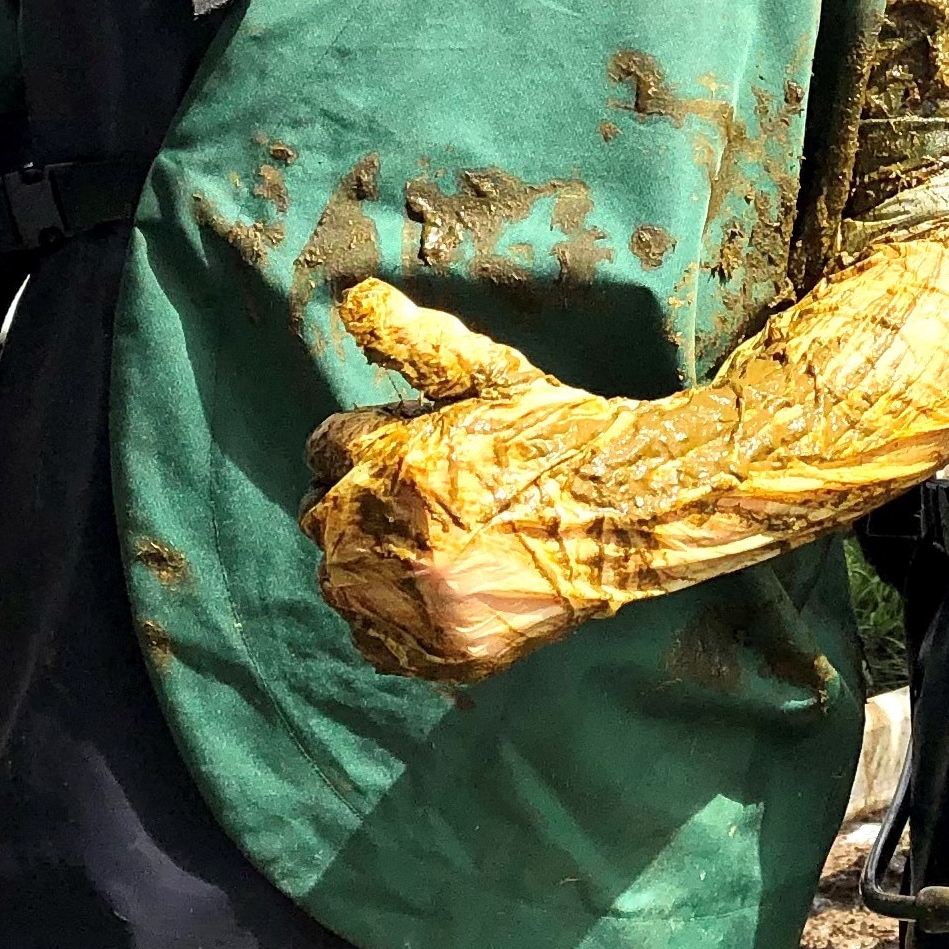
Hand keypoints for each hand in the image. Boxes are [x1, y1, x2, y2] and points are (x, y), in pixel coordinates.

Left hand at [302, 282, 615, 683]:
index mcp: (397, 465)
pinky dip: (391, 620)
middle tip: (415, 496)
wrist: (628, 512)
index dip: (361, 440)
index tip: (399, 446)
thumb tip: (355, 297)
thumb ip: (417, 340)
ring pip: (340, 582)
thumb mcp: (491, 375)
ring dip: (367, 560)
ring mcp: (418, 603)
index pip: (325, 447)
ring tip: (427, 542)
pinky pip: (376, 642)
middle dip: (354, 499)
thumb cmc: (558, 435)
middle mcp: (394, 539)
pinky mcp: (444, 650)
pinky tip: (434, 590)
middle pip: (321, 517)